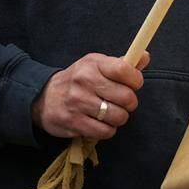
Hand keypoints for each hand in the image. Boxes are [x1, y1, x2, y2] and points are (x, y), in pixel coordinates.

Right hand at [32, 51, 149, 139]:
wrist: (43, 97)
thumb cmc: (78, 80)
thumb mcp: (96, 65)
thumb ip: (122, 63)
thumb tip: (145, 57)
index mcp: (93, 64)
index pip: (124, 70)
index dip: (136, 79)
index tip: (134, 84)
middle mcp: (85, 81)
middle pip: (126, 97)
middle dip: (130, 102)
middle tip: (123, 102)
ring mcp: (78, 103)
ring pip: (118, 117)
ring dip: (119, 117)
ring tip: (112, 113)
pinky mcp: (73, 122)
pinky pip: (105, 131)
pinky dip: (108, 130)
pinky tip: (101, 123)